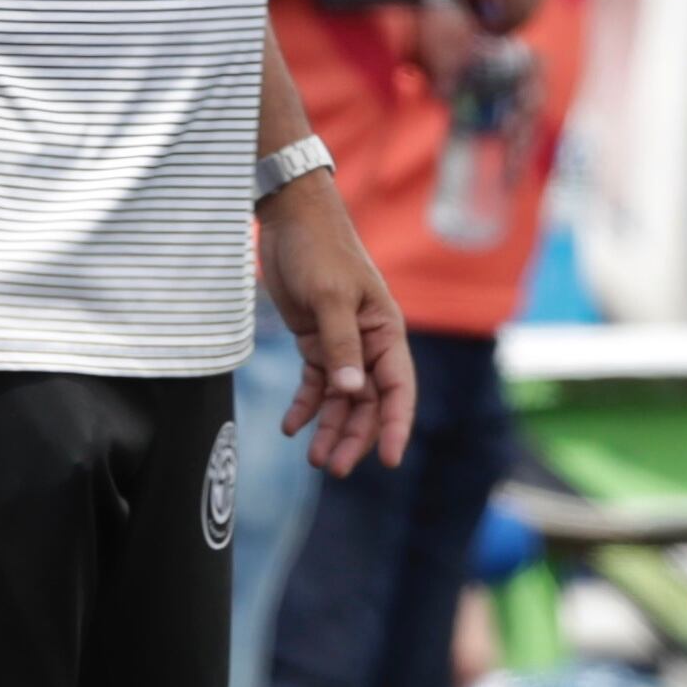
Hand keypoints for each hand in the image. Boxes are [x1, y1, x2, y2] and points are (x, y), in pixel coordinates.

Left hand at [260, 175, 411, 475]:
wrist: (289, 219)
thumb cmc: (319, 249)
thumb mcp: (331, 296)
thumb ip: (340, 345)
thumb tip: (350, 391)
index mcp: (386, 332)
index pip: (397, 388)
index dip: (394, 425)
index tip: (388, 459)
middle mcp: (369, 343)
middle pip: (368, 402)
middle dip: (354, 436)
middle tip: (334, 468)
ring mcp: (342, 345)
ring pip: (342, 399)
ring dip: (329, 428)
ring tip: (314, 459)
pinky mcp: (315, 342)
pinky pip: (315, 384)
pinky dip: (305, 407)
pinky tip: (291, 427)